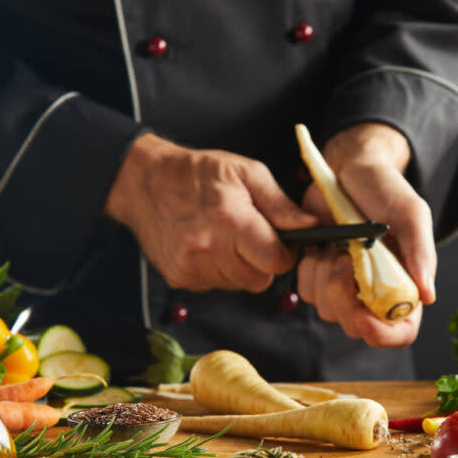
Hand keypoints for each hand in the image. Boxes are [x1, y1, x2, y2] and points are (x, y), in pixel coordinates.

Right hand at [105, 133, 316, 291]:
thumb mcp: (247, 173)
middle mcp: (209, 248)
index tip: (278, 242)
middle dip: (262, 262)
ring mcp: (191, 266)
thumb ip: (280, 204)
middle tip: (250, 238)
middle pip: (259, 280)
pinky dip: (217, 270)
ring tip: (225, 238)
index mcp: (231, 220)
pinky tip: (207, 246)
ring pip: (237, 285)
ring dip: (239, 267)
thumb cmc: (200, 172)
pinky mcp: (179, 277)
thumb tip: (312, 226)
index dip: (284, 254)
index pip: (275, 261)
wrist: (145, 182)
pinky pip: (214, 285)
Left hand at [297, 123, 436, 346]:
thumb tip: (428, 295)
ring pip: (327, 310)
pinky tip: (321, 245)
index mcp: (405, 286)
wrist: (349, 169)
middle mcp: (376, 293)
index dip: (381, 334)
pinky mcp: (319, 274)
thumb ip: (421, 252)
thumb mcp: (410, 213)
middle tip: (344, 260)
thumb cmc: (386, 189)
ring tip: (337, 245)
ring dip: (326, 278)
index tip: (362, 316)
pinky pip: (307, 291)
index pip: (400, 332)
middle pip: (357, 327)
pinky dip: (309, 270)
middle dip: (344, 299)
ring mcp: (346, 286)